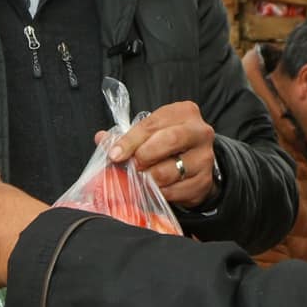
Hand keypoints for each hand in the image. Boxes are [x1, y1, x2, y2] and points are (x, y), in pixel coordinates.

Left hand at [100, 101, 216, 208]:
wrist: (194, 164)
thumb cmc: (167, 143)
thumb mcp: (149, 132)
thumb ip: (126, 135)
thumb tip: (101, 139)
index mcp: (184, 112)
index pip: (153, 124)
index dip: (130, 140)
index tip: (114, 154)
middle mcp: (199, 132)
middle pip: (170, 141)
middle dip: (144, 155)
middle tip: (132, 165)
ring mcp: (204, 158)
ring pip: (172, 170)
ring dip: (150, 178)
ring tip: (140, 179)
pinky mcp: (204, 182)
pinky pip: (176, 191)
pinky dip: (159, 193)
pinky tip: (152, 190)